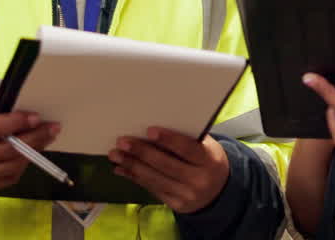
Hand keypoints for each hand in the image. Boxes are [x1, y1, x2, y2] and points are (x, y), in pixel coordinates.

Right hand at [0, 98, 61, 193]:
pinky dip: (22, 165)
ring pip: (12, 165)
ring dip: (34, 152)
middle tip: (53, 128)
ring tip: (46, 139)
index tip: (37, 117)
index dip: (19, 122)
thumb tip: (20, 109)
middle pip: (9, 148)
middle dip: (35, 137)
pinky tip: (30, 153)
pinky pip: (8, 178)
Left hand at [108, 128, 230, 212]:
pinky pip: (152, 189)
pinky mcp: (175, 205)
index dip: (168, 139)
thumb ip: (187, 138)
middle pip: (166, 165)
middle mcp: (199, 180)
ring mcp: (186, 195)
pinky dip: (135, 178)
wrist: (219, 191)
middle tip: (122, 142)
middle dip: (142, 152)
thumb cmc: (207, 160)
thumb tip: (152, 130)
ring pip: (155, 179)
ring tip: (115, 155)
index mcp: (209, 160)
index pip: (187, 148)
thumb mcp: (206, 147)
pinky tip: (122, 169)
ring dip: (132, 166)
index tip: (149, 130)